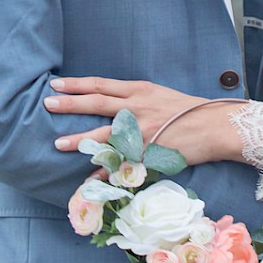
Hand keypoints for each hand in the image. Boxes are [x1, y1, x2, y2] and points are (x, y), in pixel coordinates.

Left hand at [44, 76, 240, 163]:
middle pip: (96, 103)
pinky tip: (88, 178)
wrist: (215, 126)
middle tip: (47, 104)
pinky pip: (121, 162)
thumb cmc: (189, 110)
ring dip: (78, 139)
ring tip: (57, 143)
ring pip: (104, 133)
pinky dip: (104, 170)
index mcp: (139, 90)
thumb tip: (113, 103)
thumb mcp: (160, 96)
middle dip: (70, 104)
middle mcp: (137, 107)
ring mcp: (142, 130)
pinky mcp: (148, 152)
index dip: (77, 84)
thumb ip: (136, 99)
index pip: (101, 84)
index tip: (57, 84)